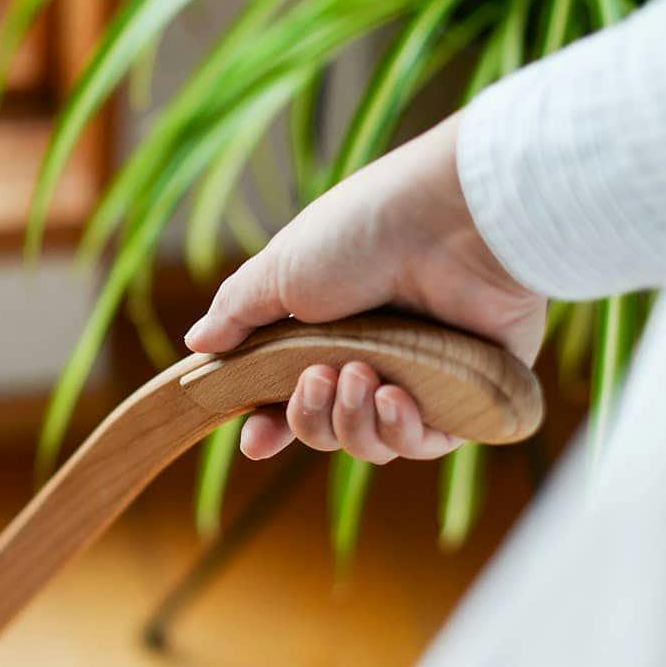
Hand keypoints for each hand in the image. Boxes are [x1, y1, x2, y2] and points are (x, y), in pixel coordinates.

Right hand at [183, 112, 545, 462]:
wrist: (453, 220)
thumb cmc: (364, 233)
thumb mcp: (281, 271)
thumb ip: (237, 313)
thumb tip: (198, 344)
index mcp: (326, 330)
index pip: (289, 398)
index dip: (270, 426)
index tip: (254, 441)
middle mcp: (373, 357)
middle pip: (325, 427)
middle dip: (310, 416)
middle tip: (320, 376)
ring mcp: (421, 377)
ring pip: (371, 443)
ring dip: (353, 421)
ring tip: (361, 375)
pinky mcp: (467, 394)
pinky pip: (425, 445)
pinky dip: (401, 431)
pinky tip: (395, 397)